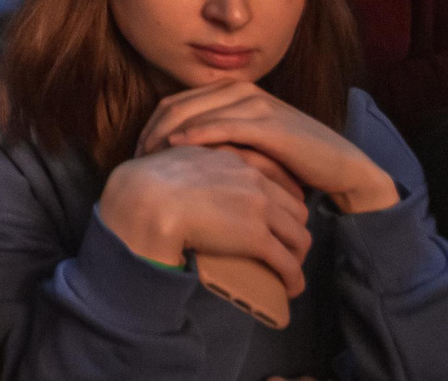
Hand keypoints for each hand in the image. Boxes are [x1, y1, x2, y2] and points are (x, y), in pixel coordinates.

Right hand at [96, 144, 313, 296]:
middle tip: (285, 249)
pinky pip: (288, 263)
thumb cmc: (151, 181)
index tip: (282, 218)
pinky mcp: (256, 238)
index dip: (285, 203)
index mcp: (236, 161)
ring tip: (288, 272)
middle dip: (295, 231)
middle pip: (296, 210)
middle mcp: (254, 182)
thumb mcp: (177, 158)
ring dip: (298, 257)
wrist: (148, 199)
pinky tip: (290, 289)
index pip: (278, 180)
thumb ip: (192, 161)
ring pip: (299, 236)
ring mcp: (259, 209)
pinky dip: (294, 279)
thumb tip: (184, 175)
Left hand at [136, 83, 398, 215]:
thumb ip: (218, 137)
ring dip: (164, 137)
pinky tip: (175, 149)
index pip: (173, 103)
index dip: (149, 127)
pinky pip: (221, 127)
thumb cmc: (292, 160)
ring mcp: (254, 104)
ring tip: (147, 162)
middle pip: (175, 106)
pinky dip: (194, 136)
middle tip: (134, 161)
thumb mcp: (248, 143)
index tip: (137, 155)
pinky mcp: (267, 124)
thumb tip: (176, 153)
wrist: (341, 167)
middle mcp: (240, 90)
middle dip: (149, 133)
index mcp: (231, 90)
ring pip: (192, 114)